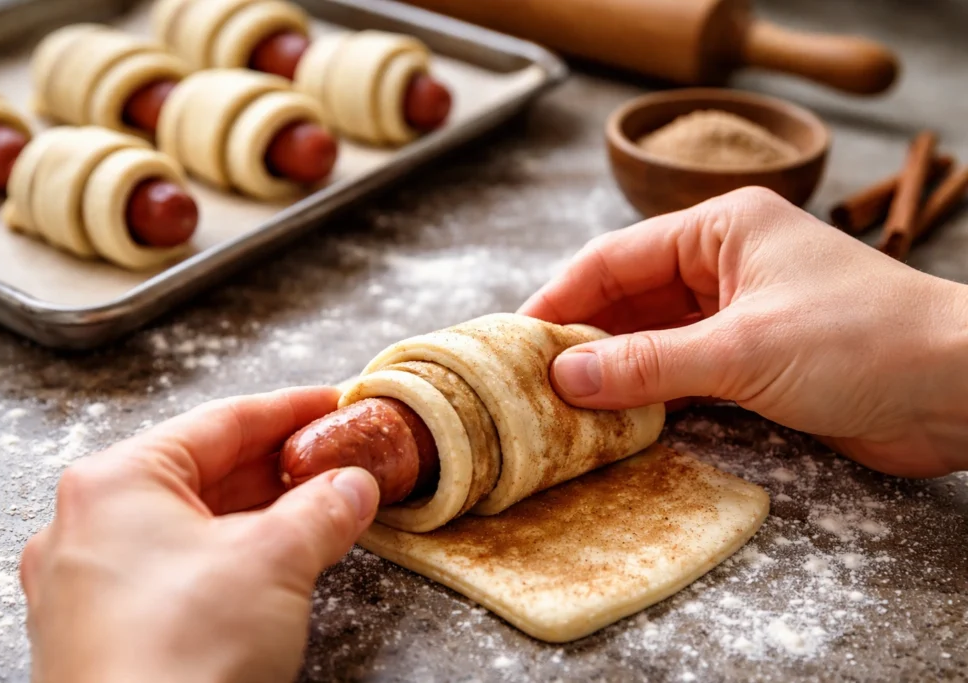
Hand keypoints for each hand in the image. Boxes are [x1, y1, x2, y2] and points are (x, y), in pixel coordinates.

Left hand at [20, 388, 379, 682]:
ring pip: (191, 525)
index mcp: (115, 483)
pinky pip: (177, 571)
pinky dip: (231, 558)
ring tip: (318, 506)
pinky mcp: (104, 633)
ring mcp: (89, 583)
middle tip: (334, 457)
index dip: (288, 410)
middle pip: (204, 472)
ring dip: (259, 514)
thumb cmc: (178, 658)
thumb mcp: (276, 561)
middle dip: (277, 466)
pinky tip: (274, 563)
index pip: (220, 422)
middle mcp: (89, 526)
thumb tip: (352, 487)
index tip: (330, 404)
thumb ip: (323, 510)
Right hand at [520, 187, 967, 476]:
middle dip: (580, 339)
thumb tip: (565, 378)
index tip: (516, 341)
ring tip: (559, 405)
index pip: (615, 259)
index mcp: (721, 229)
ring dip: (611, 371)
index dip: (560, 299)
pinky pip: (681, 374)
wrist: (962, 391)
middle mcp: (724, 265)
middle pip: (628, 299)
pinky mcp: (754, 363)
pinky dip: (648, 396)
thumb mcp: (742, 349)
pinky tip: (613, 419)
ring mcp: (739, 315)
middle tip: (529, 380)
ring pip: (652, 339)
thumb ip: (648, 364)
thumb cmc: (866, 342)